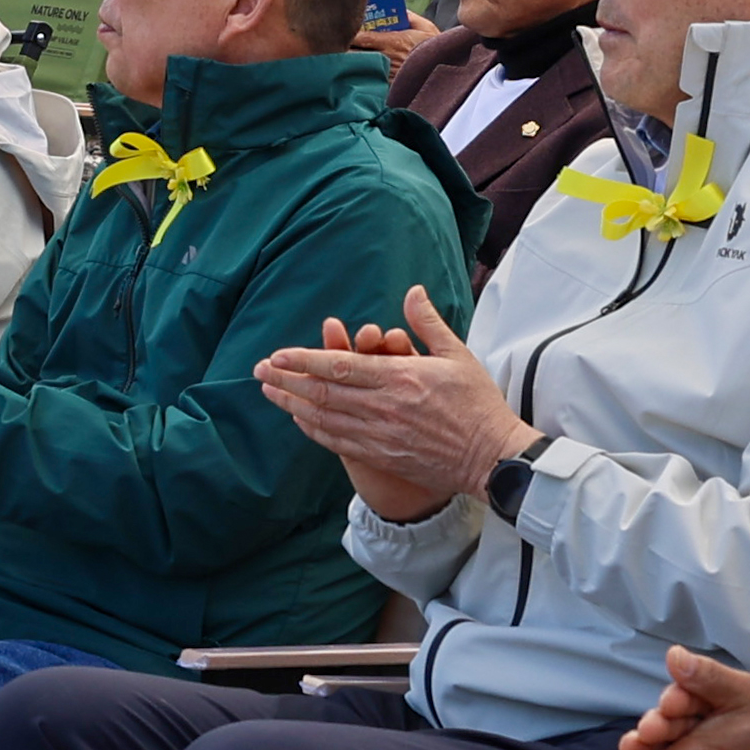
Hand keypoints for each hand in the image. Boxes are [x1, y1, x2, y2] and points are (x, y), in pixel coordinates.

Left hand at [251, 288, 529, 521]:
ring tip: (268, 393)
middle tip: (258, 371)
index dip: (303, 360)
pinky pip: (337, 442)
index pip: (340, 366)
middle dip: (285, 380)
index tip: (277, 355)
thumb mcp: (458, 355)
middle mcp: (383, 407)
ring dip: (291, 404)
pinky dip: (313, 429)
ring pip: (324, 419)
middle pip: (322, 392)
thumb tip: (412, 291)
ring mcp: (380, 435)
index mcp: (400, 378)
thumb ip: (428, 323)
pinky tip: (298, 419)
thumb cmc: (478, 404)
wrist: (492, 457)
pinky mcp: (381, 456)